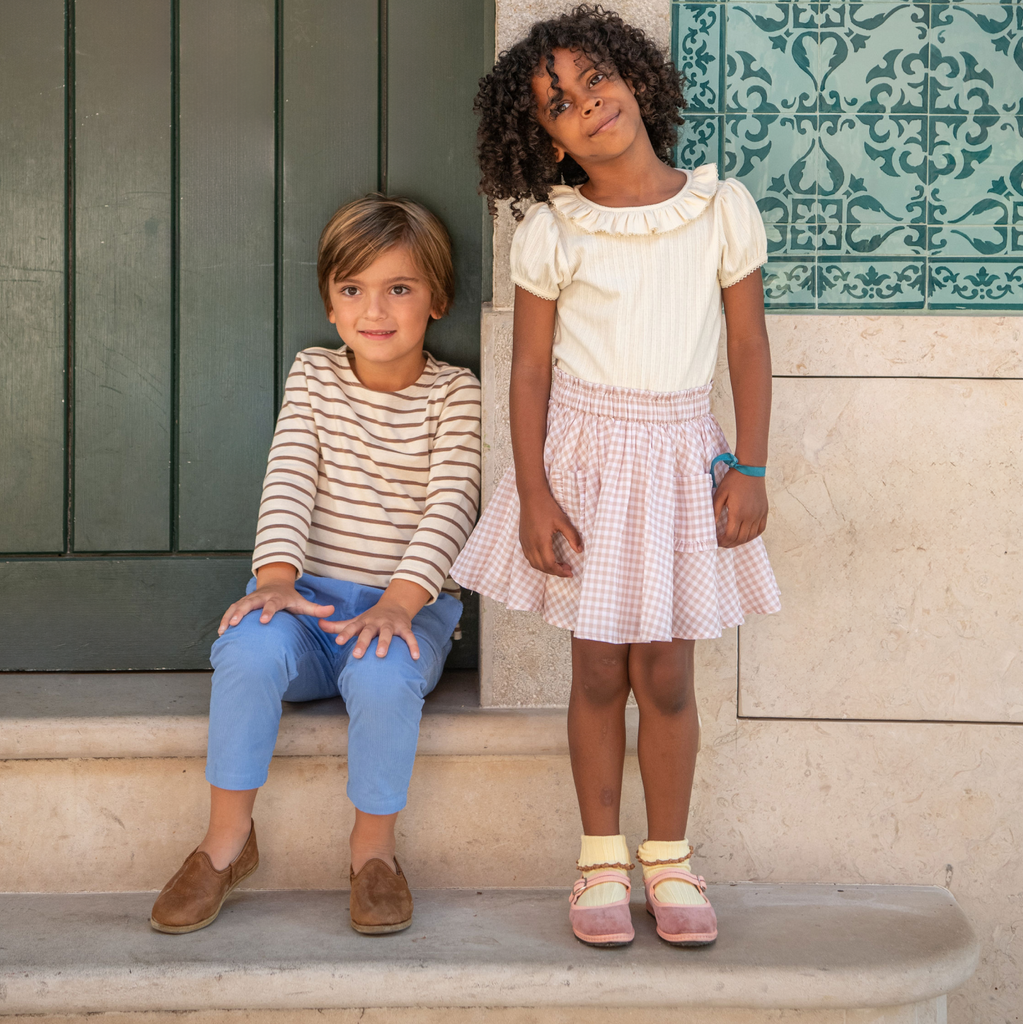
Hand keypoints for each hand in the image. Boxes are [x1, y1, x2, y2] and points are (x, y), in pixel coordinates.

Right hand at [218, 579, 334, 634]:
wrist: (275, 584)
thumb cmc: (290, 598)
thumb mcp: (302, 602)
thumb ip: (316, 609)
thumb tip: (332, 611)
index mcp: (276, 598)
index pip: (272, 604)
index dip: (268, 611)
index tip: (264, 620)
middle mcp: (261, 597)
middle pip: (250, 603)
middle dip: (242, 612)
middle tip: (236, 623)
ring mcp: (250, 599)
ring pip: (237, 606)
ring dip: (230, 617)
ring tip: (224, 630)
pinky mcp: (241, 604)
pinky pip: (231, 610)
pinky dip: (225, 619)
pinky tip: (221, 632)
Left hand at [319, 597, 419, 659]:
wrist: (395, 605)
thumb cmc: (371, 618)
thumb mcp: (356, 620)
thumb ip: (338, 626)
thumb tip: (319, 624)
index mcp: (363, 621)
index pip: (352, 627)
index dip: (345, 634)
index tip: (338, 642)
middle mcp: (376, 622)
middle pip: (369, 631)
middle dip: (363, 642)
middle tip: (357, 655)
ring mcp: (391, 624)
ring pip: (388, 633)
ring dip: (385, 643)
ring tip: (381, 655)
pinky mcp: (404, 627)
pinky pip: (409, 637)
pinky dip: (413, 646)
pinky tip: (415, 657)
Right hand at [518, 487, 582, 576]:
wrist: (531, 496)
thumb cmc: (547, 507)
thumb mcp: (563, 521)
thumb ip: (572, 537)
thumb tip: (579, 550)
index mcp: (541, 541)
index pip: (550, 564)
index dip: (560, 571)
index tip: (570, 572)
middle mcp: (531, 544)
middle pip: (541, 567)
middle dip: (554, 571)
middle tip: (567, 569)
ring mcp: (525, 542)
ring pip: (534, 563)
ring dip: (546, 568)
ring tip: (558, 565)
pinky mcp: (522, 539)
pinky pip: (529, 557)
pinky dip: (538, 562)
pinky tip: (547, 557)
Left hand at [713, 471, 768, 547]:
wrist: (750, 469)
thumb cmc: (733, 480)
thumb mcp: (720, 494)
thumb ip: (716, 511)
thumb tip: (711, 526)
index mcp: (738, 512)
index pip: (731, 535)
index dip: (722, 542)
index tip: (716, 541)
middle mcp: (751, 516)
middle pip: (741, 539)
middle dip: (730, 544)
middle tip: (722, 543)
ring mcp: (759, 514)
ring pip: (751, 536)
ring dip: (740, 541)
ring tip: (731, 541)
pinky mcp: (764, 511)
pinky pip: (761, 529)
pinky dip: (752, 535)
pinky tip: (745, 535)